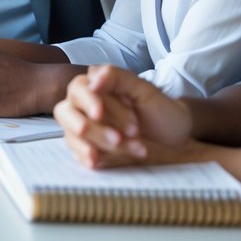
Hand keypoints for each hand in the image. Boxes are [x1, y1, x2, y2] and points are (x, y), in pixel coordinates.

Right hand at [54, 65, 192, 167]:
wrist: (174, 136)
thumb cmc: (158, 109)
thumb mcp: (144, 90)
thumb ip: (117, 78)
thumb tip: (92, 79)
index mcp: (96, 86)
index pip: (79, 89)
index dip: (87, 101)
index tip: (99, 113)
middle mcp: (83, 106)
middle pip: (66, 112)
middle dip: (92, 127)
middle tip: (117, 138)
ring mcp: (84, 128)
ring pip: (73, 135)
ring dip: (99, 144)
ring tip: (132, 149)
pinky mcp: (87, 148)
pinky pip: (76, 153)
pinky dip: (87, 158)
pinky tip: (100, 162)